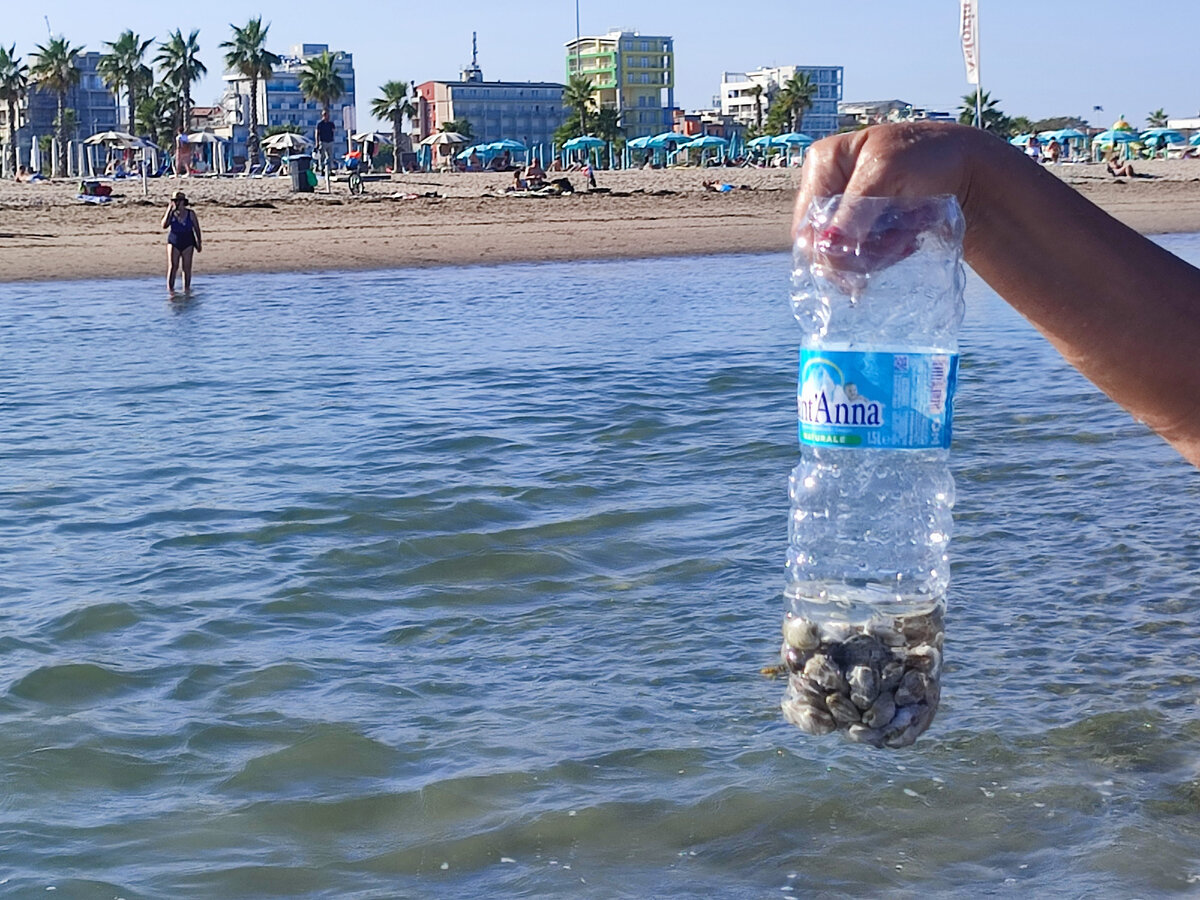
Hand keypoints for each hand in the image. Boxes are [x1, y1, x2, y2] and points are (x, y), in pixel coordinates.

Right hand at [793, 123, 982, 272]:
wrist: (965, 169)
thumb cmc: (928, 156)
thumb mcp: (888, 173)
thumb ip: (855, 210)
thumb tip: (826, 247)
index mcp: (823, 162)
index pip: (806, 220)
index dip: (828, 246)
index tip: (862, 256)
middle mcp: (826, 186)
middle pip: (820, 241)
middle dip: (856, 251)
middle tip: (895, 246)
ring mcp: (842, 208)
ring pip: (840, 252)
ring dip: (873, 255)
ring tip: (905, 241)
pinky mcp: (860, 226)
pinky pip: (858, 254)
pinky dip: (882, 255)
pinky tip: (904, 243)